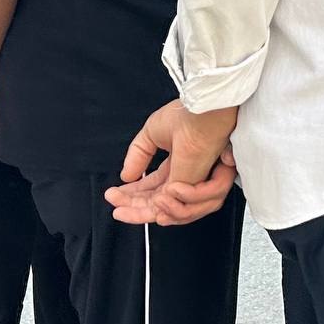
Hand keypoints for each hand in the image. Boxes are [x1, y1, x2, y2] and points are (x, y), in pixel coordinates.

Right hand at [105, 101, 239, 224]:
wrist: (205, 110)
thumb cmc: (189, 113)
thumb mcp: (153, 133)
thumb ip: (138, 156)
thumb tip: (125, 176)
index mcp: (178, 167)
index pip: (154, 191)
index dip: (134, 198)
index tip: (115, 201)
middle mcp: (190, 179)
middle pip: (162, 206)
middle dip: (136, 210)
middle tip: (117, 210)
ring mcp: (201, 185)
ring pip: (177, 213)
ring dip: (152, 211)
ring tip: (135, 203)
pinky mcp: (207, 188)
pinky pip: (190, 208)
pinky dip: (173, 206)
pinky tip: (161, 198)